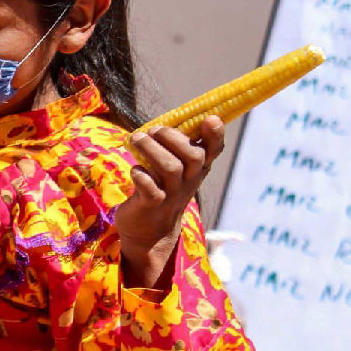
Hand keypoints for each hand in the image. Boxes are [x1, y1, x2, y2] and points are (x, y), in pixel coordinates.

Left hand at [116, 115, 225, 289]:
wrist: (149, 232)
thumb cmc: (160, 190)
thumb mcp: (173, 170)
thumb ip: (173, 148)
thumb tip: (163, 122)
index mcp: (197, 168)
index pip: (214, 149)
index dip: (215, 135)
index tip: (210, 119)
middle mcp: (189, 180)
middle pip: (193, 155)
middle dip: (172, 137)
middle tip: (153, 130)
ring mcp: (172, 193)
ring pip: (170, 167)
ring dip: (151, 149)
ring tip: (136, 139)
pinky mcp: (152, 204)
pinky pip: (150, 188)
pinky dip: (141, 175)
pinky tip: (134, 170)